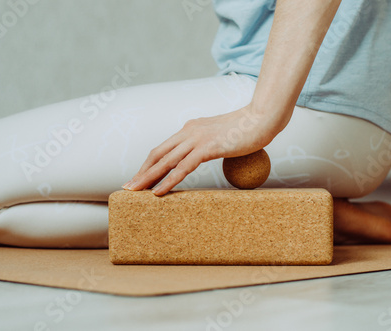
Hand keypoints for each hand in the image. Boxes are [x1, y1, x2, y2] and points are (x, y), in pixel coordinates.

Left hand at [122, 103, 288, 194]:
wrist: (262, 119)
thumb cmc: (246, 129)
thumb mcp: (221, 136)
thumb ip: (209, 145)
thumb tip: (208, 155)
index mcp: (191, 129)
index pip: (163, 148)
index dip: (148, 163)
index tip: (139, 177)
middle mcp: (189, 131)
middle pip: (158, 154)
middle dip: (141, 172)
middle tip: (128, 188)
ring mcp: (197, 139)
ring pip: (165, 161)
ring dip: (148, 178)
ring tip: (134, 192)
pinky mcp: (208, 148)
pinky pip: (183, 168)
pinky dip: (168, 181)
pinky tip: (158, 192)